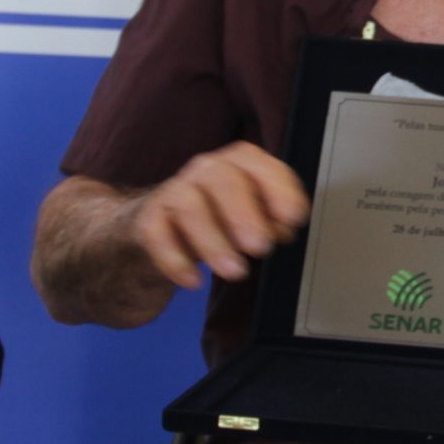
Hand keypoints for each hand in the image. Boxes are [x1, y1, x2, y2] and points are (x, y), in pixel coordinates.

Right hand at [133, 140, 309, 288]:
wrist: (167, 226)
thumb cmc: (223, 217)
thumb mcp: (255, 216)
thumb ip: (273, 219)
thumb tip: (282, 229)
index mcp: (239, 162)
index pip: (258, 165)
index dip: (279, 190)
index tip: (293, 220)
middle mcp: (207, 169)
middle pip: (223, 180)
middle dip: (244, 215)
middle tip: (261, 248)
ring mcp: (175, 191)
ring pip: (190, 207)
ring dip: (214, 242)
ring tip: (234, 271)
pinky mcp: (150, 219)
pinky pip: (157, 235)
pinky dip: (175, 260)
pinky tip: (194, 281)